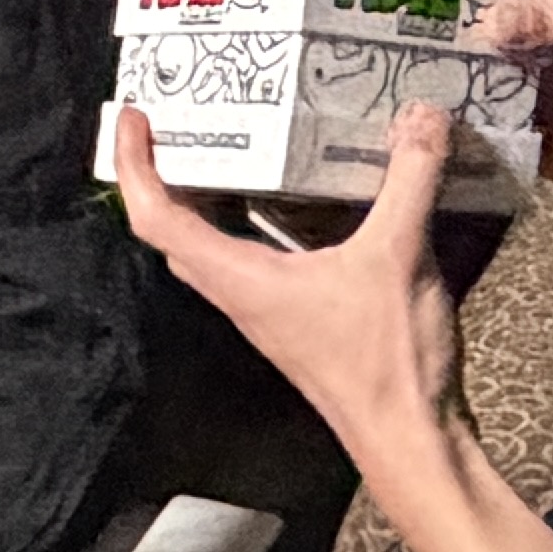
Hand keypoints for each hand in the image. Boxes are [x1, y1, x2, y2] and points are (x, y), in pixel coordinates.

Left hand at [114, 101, 467, 499]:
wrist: (408, 438)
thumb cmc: (385, 361)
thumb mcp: (398, 256)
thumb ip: (408, 180)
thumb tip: (421, 114)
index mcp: (237, 278)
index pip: (156, 216)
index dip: (134, 164)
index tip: (131, 116)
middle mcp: (240, 292)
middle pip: (176, 228)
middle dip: (164, 173)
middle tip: (177, 122)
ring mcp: (268, 307)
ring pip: (217, 244)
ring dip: (214, 196)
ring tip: (235, 143)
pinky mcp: (300, 315)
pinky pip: (261, 256)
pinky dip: (265, 219)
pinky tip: (304, 194)